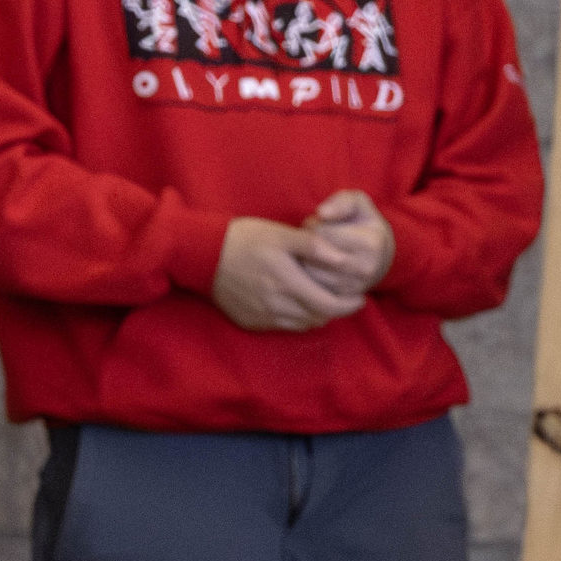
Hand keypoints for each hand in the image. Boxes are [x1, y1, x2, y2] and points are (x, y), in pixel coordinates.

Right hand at [210, 217, 365, 333]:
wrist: (201, 255)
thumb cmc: (243, 239)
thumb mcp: (281, 234)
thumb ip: (314, 246)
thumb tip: (343, 259)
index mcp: (287, 283)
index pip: (329, 306)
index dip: (349, 306)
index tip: (359, 298)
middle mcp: (275, 305)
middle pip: (317, 318)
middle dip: (335, 311)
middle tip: (344, 299)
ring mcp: (261, 316)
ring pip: (301, 325)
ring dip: (316, 316)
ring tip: (321, 300)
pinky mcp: (249, 321)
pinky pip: (281, 326)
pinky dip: (296, 318)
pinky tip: (296, 304)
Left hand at [292, 187, 393, 297]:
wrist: (378, 256)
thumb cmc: (361, 224)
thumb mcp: (357, 204)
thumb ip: (341, 202)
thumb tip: (323, 213)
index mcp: (370, 243)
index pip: (323, 232)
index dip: (313, 224)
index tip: (317, 224)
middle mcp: (365, 268)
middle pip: (314, 255)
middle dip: (305, 243)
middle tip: (310, 238)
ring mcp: (353, 287)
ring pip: (309, 273)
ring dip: (302, 260)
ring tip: (311, 251)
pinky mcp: (340, 299)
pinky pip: (310, 288)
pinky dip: (304, 277)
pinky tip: (310, 266)